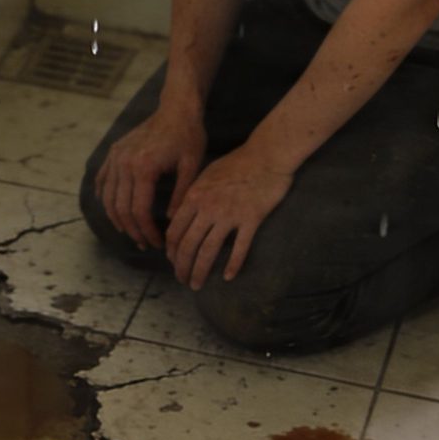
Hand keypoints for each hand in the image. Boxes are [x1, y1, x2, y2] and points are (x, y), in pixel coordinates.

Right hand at [94, 103, 207, 250]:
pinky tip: (115, 211)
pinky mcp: (113, 152)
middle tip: (146, 243)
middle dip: (133, 231)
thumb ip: (180, 195)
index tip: (158, 243)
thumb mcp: (192, 166)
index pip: (139, 210)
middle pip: (121, 208)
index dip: (147, 231)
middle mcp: (124, 163)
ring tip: (132, 232)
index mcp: (143, 167)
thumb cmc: (188, 136)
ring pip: (108, 198)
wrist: (176, 108)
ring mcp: (115, 157)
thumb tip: (170, 221)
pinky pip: (103, 181)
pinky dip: (105, 199)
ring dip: (118, 219)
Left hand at [165, 145, 294, 289]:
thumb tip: (180, 215)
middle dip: (181, 266)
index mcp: (195, 197)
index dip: (171, 250)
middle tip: (182, 280)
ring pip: (208, 251)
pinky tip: (228, 277)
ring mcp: (230, 215)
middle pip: (188, 245)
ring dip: (200, 271)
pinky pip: (239, 248)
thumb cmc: (237, 162)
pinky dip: (233, 265)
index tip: (173, 262)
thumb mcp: (206, 175)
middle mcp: (208, 208)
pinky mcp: (251, 219)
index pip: (175, 230)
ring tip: (196, 284)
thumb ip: (193, 196)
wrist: (267, 154)